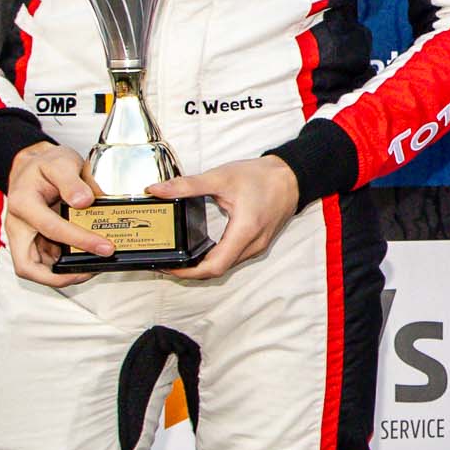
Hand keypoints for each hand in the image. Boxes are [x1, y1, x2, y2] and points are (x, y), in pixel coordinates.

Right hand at [0, 138, 115, 286]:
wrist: (33, 164)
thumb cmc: (44, 164)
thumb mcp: (59, 162)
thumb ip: (71, 181)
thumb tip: (84, 201)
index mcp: (23, 204)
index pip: (51, 229)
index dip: (79, 241)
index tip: (104, 246)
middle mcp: (18, 225)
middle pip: (28, 266)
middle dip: (58, 276)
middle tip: (89, 272)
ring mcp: (25, 236)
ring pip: (37, 268)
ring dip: (62, 273)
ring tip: (93, 266)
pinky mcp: (34, 240)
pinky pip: (46, 260)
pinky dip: (64, 264)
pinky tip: (86, 257)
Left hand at [154, 152, 303, 280]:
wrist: (291, 177)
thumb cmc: (262, 177)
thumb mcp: (221, 178)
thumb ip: (186, 186)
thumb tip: (157, 190)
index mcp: (244, 231)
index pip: (213, 266)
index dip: (188, 272)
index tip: (169, 268)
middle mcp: (253, 245)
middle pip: (217, 270)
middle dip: (190, 271)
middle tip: (168, 263)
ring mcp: (257, 247)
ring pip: (226, 266)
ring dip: (203, 267)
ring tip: (181, 258)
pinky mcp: (257, 244)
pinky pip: (233, 259)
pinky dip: (215, 259)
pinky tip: (201, 250)